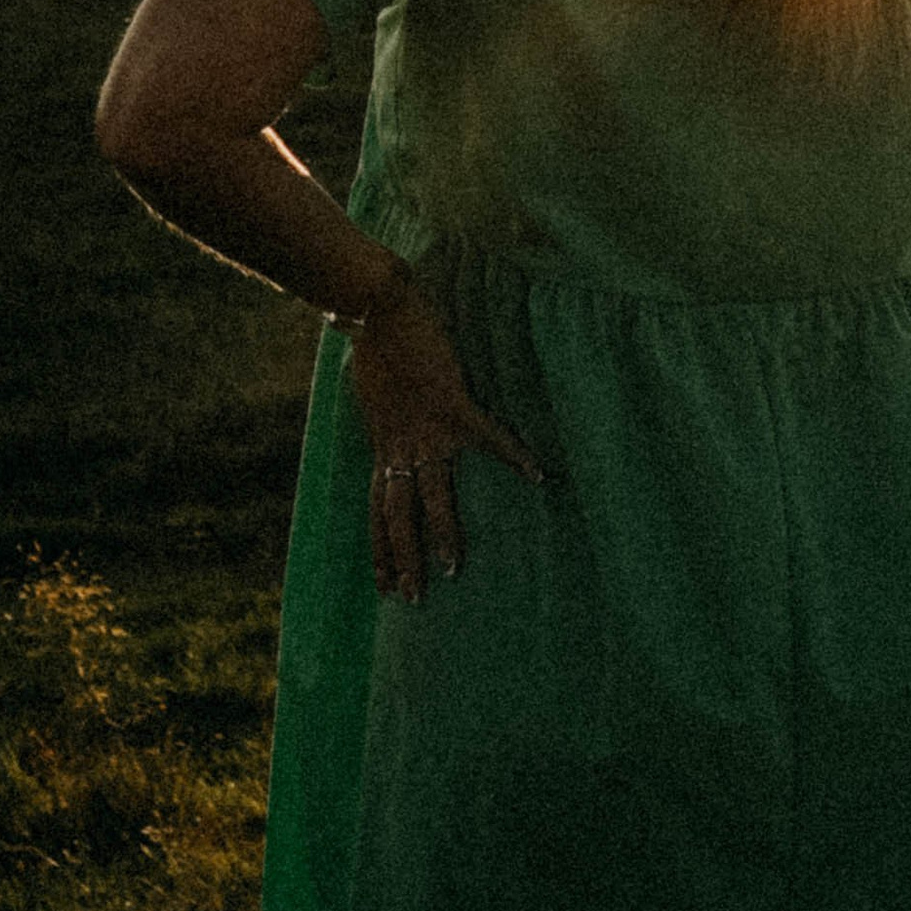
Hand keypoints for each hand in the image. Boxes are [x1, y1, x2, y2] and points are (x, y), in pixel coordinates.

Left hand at [347, 276, 542, 602]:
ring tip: (453, 568)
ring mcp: (427, 430)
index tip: (384, 585)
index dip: (381, 549)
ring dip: (442, 534)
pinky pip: (488, 439)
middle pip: (399, 516)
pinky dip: (515, 456)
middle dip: (404, 559)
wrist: (378, 313)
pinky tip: (539, 475)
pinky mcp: (452, 405)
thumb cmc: (374, 346)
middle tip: (413, 597)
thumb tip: (393, 434)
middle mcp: (401, 447)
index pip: (378, 511)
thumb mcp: (372, 392)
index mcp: (384, 446)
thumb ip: (386, 416)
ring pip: (432, 495)